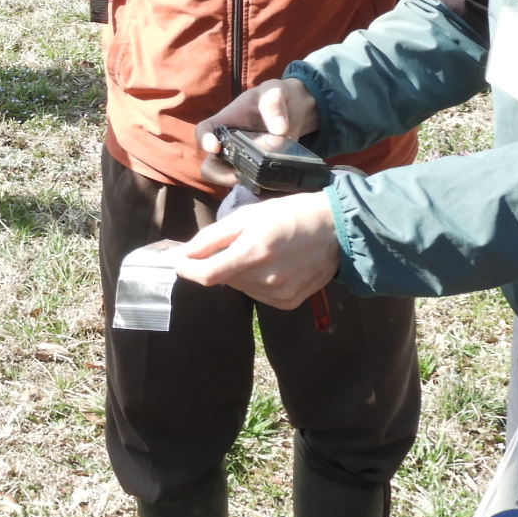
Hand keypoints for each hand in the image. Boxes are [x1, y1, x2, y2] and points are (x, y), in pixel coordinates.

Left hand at [172, 191, 340, 308]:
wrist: (337, 230)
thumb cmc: (290, 214)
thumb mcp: (249, 215)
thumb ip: (213, 236)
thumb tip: (185, 253)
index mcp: (254, 251)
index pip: (207, 274)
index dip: (188, 269)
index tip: (181, 262)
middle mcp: (266, 278)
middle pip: (224, 279)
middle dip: (219, 264)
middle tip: (235, 245)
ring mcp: (279, 294)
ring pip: (241, 288)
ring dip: (239, 273)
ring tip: (260, 252)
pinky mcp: (289, 303)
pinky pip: (259, 295)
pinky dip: (256, 283)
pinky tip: (273, 266)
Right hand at [192, 78, 317, 188]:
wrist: (298, 109)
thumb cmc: (278, 96)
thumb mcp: (275, 90)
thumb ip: (273, 102)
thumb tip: (279, 130)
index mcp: (226, 121)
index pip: (203, 131)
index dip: (203, 140)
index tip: (214, 148)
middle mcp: (230, 144)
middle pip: (211, 165)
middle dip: (219, 175)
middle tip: (237, 176)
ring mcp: (244, 159)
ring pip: (230, 178)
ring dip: (239, 182)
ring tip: (257, 182)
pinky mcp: (259, 170)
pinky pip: (253, 184)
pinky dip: (260, 188)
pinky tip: (272, 185)